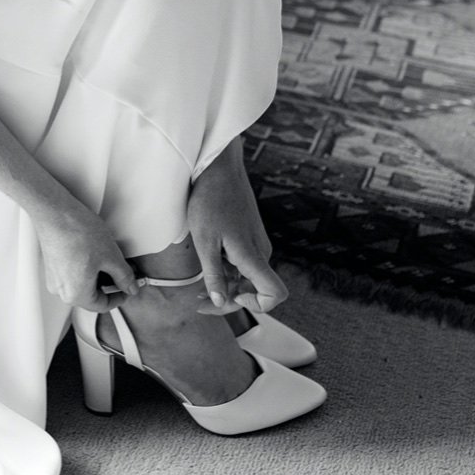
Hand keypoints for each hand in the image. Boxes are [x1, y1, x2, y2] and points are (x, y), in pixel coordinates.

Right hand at [37, 202, 137, 312]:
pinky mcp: (52, 266)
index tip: (128, 287)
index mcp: (76, 295)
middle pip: (92, 296)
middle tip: (123, 269)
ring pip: (82, 284)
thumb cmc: (78, 234)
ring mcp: (55, 279)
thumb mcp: (111, 256)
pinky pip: (73, 274)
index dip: (120, 297)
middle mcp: (62, 291)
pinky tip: (95, 253)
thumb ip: (124, 277)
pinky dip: (86, 268)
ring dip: (99, 275)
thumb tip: (131, 287)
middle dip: (110, 283)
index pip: (102, 306)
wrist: (56, 213)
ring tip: (110, 257)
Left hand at [184, 137, 287, 316]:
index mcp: (253, 255)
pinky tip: (210, 267)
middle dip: (230, 300)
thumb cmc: (210, 201)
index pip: (276, 294)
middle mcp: (262, 252)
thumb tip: (220, 302)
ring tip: (199, 287)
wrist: (219, 168)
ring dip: (228, 287)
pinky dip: (230, 273)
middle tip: (200, 301)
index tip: (228, 297)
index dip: (256, 306)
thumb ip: (214, 275)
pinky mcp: (251, 237)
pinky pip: (246, 265)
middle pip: (258, 290)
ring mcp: (258, 244)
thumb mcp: (205, 242)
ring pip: (250, 278)